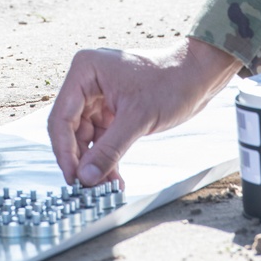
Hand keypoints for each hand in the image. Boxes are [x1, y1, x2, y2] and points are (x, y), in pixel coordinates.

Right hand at [48, 37, 241, 186]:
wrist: (197, 76)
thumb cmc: (170, 82)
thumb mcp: (138, 118)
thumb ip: (109, 149)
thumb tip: (86, 178)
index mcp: (85, 71)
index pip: (62, 117)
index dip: (64, 151)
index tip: (73, 178)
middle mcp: (86, 81)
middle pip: (71, 129)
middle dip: (81, 160)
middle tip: (88, 189)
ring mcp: (98, 96)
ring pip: (85, 138)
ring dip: (95, 163)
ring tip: (106, 187)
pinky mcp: (111, 109)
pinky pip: (101, 138)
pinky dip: (107, 157)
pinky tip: (114, 178)